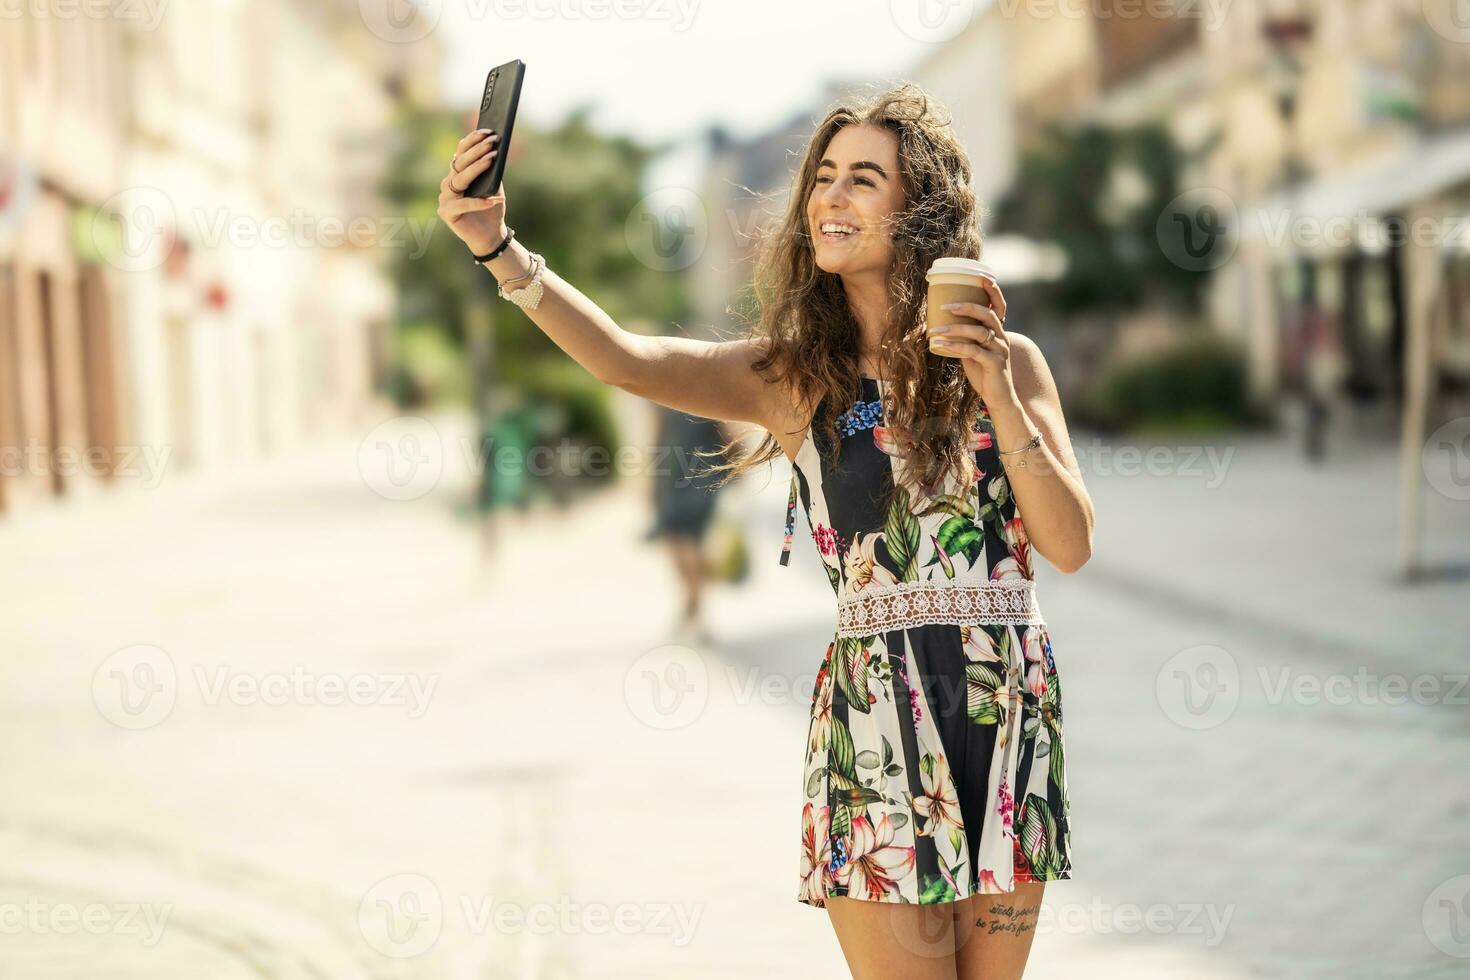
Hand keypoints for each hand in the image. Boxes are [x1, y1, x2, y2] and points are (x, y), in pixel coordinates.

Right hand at [437, 129, 508, 253]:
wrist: (491, 236)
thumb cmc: (492, 210)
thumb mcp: (494, 186)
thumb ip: (491, 170)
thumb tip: (495, 149)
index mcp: (456, 174)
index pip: (461, 152)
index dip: (472, 141)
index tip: (488, 132)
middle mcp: (448, 183)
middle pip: (460, 163)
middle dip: (477, 151)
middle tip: (491, 142)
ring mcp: (445, 198)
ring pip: (459, 180)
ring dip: (476, 169)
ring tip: (492, 160)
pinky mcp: (446, 213)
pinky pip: (463, 204)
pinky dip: (479, 202)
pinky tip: (494, 199)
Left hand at [925, 277, 1016, 409]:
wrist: (1000, 398)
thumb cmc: (985, 374)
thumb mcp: (973, 353)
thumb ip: (965, 340)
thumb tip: (943, 327)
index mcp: (998, 332)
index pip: (999, 307)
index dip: (993, 292)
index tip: (982, 278)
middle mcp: (1002, 338)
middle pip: (987, 315)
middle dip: (966, 307)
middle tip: (945, 307)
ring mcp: (1000, 350)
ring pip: (978, 332)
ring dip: (954, 329)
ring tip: (935, 330)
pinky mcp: (995, 364)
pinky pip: (973, 351)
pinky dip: (955, 346)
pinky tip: (941, 345)